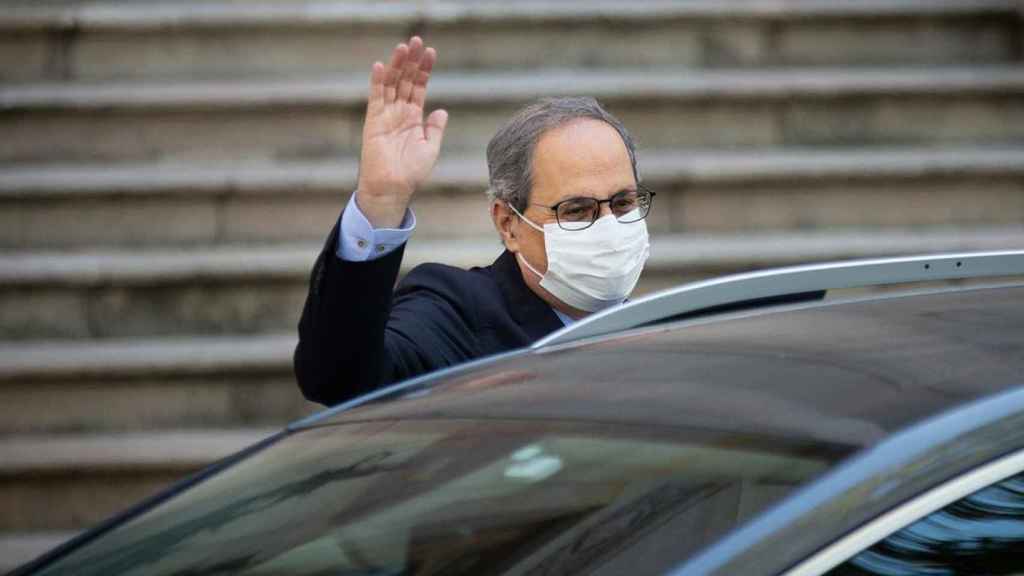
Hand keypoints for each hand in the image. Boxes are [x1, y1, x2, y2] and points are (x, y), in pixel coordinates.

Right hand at [355, 36, 448, 228]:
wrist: (393, 188)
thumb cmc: (412, 173)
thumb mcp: (430, 148)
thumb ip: (435, 128)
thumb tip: (442, 110)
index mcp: (414, 117)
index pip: (419, 87)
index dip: (424, 69)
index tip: (431, 52)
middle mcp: (399, 112)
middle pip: (405, 80)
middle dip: (411, 61)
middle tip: (417, 40)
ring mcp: (386, 115)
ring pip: (391, 84)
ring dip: (396, 65)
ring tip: (404, 47)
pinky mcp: (373, 121)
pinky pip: (375, 98)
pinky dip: (377, 82)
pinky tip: (380, 66)